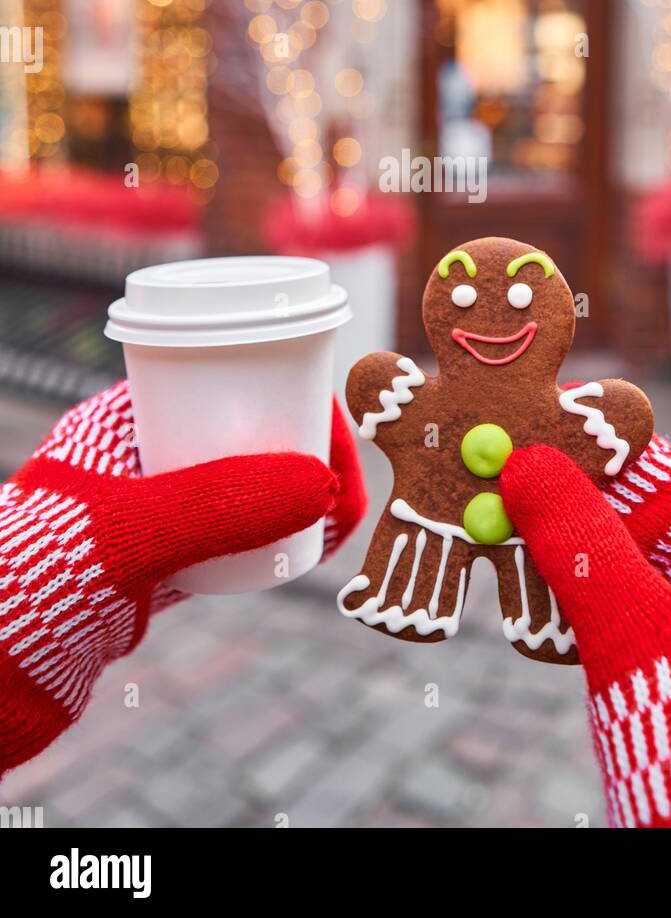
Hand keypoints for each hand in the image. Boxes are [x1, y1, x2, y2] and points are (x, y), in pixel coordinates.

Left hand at [0, 380, 365, 774]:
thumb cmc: (40, 579)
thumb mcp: (130, 532)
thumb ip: (218, 506)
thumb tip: (322, 487)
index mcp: (124, 418)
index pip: (223, 374)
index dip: (291, 386)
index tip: (335, 427)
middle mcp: (143, 454)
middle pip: (247, 425)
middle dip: (309, 445)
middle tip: (349, 484)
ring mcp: (155, 508)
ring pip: (249, 480)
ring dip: (303, 489)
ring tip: (342, 517)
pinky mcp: (162, 559)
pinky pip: (238, 531)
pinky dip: (283, 532)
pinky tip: (313, 547)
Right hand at [500, 430, 670, 827]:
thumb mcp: (634, 628)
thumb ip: (580, 542)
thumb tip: (529, 462)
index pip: (668, 479)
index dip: (600, 452)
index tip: (534, 429)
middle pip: (637, 524)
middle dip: (568, 503)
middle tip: (495, 479)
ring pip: (616, 575)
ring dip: (557, 555)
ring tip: (489, 531)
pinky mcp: (666, 687)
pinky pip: (609, 624)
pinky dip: (563, 608)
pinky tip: (517, 602)